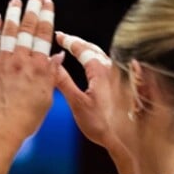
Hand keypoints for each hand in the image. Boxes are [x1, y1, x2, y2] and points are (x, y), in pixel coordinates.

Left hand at [0, 0, 62, 169]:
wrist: (1, 130)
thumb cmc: (26, 119)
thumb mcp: (46, 98)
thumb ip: (51, 74)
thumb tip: (56, 55)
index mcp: (40, 68)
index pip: (45, 34)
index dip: (47, 15)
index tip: (49, 1)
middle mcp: (22, 62)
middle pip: (29, 28)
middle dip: (33, 7)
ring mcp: (4, 64)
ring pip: (9, 33)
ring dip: (13, 14)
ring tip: (16, 0)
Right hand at [53, 31, 134, 171]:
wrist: (121, 138)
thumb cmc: (99, 124)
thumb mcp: (76, 103)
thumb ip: (63, 81)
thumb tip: (52, 64)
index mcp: (99, 71)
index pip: (82, 49)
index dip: (69, 41)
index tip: (58, 36)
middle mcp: (111, 70)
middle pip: (93, 49)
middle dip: (78, 42)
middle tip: (64, 38)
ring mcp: (117, 77)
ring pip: (101, 55)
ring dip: (87, 50)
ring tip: (75, 47)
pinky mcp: (119, 85)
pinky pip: (106, 65)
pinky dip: (95, 59)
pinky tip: (92, 63)